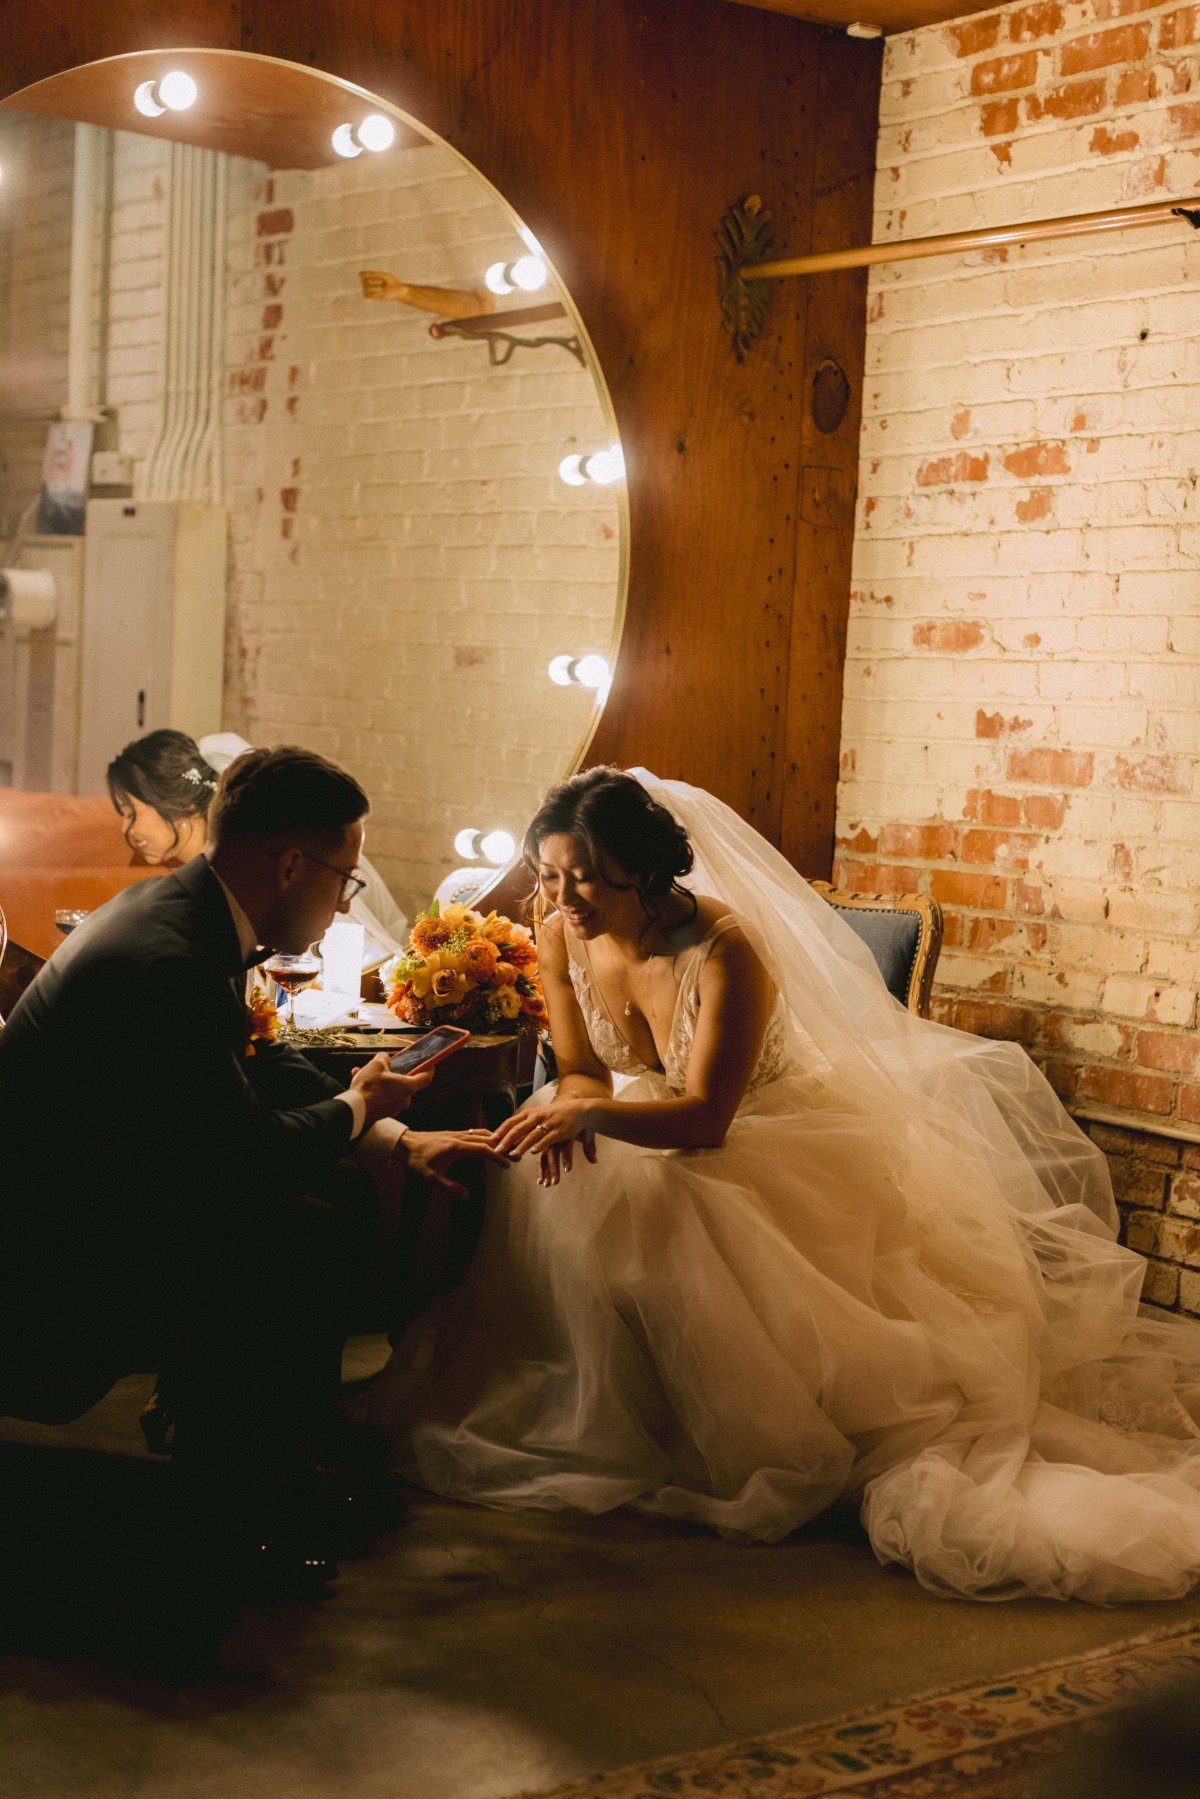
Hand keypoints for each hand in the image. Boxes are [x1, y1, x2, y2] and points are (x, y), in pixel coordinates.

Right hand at [349, 1053, 433, 1127]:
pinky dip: (374, 1090)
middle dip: (395, 1074)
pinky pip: (381, 1098)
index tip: (429, 1064)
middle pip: (405, 1084)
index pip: (426, 1078)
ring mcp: (395, 1109)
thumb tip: (385, 1058)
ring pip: (390, 1090)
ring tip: (364, 1073)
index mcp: (408, 1087)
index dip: (429, 1069)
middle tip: (386, 1067)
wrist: (354, 1110)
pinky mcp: (383, 1114)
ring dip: (381, 1082)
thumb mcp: (376, 1064)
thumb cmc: (369, 1086)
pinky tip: (358, 1082)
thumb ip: (384, 1058)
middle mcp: (405, 1100)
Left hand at [402, 1129, 518, 1200]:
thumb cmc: (417, 1160)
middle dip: (502, 1147)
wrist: (405, 1143)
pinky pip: (476, 1133)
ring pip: (483, 1134)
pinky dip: (488, 1137)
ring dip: (497, 1141)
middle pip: (487, 1140)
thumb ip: (448, 1186)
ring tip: (508, 1148)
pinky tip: (491, 1142)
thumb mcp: (430, 1177)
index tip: (508, 1164)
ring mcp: (458, 1133)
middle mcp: (460, 1137)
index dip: (497, 1156)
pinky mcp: (455, 1133)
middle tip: (517, 1156)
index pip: (483, 1149)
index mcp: (456, 1147)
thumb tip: (466, 1195)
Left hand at [490, 1098, 600, 1187]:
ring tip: (512, 1156)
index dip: (501, 1130)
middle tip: (497, 1150)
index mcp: (530, 1113)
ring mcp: (548, 1123)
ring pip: (531, 1135)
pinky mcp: (559, 1131)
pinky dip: (540, 1145)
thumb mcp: (537, 1117)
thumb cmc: (553, 1115)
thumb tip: (506, 1137)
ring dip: (521, 1146)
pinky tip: (533, 1153)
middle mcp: (537, 1117)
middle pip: (518, 1129)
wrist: (577, 1110)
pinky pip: (547, 1139)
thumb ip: (524, 1127)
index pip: (511, 1121)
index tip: (490, 1140)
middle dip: (507, 1140)